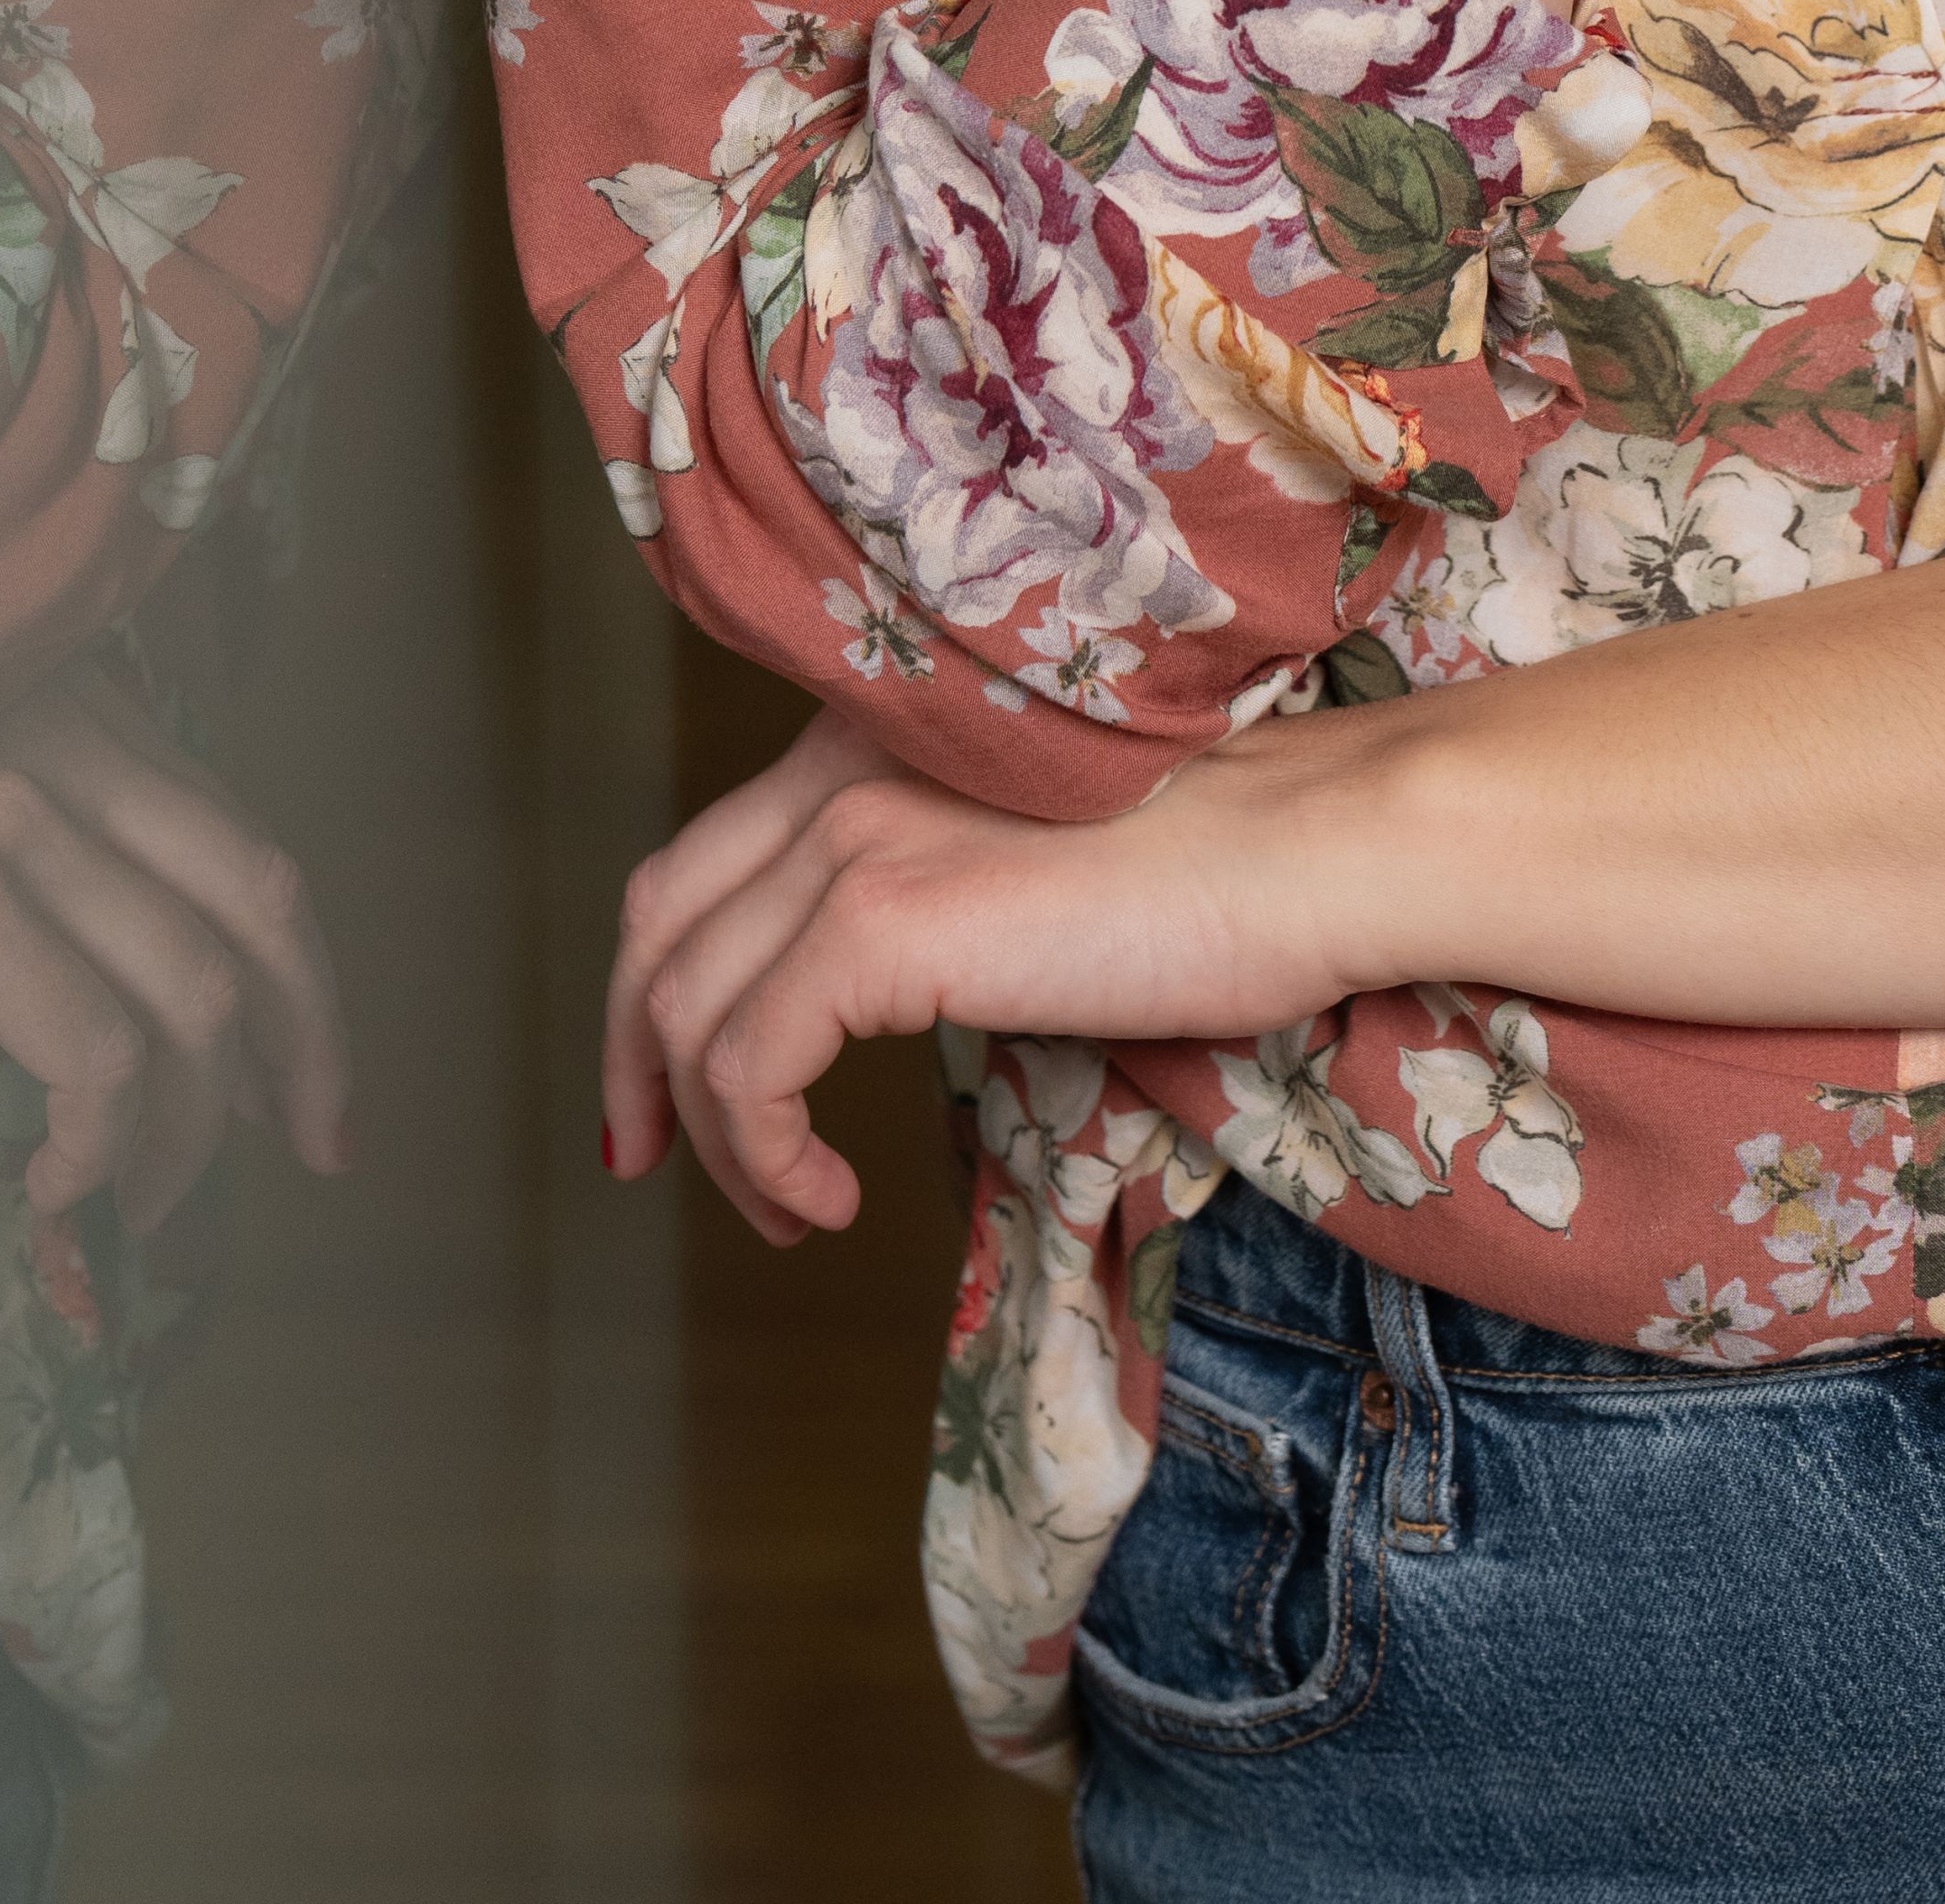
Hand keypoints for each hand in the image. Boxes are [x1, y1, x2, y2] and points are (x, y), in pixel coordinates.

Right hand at [0, 662, 351, 1233]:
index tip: (316, 1103)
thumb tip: (209, 1083)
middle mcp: (49, 753)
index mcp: (63, 739)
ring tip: (124, 1206)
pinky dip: (102, 1143)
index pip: (244, 856)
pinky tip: (52, 1188)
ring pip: (194, 993)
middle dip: (305, 1048)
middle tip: (303, 1157)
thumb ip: (70, 956)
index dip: (307, 987)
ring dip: (186, 1130)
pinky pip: (102, 1050)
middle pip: (259, 904)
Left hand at [601, 703, 1383, 1243]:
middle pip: (661, 926)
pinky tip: (831, 1197)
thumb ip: (935, 888)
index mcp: (874, 737)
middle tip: (656, 1162)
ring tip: (794, 1208)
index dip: (659, 981)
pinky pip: (751, 1066)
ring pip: (691, 1010)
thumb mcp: (1029, 860)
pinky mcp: (881, 918)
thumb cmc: (1218, 871)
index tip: (670, 1091)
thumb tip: (873, 997)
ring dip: (720, 1138)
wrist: (1309, 851)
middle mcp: (842, 765)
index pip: (702, 860)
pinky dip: (763, 1153)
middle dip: (635, 1061)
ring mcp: (855, 835)